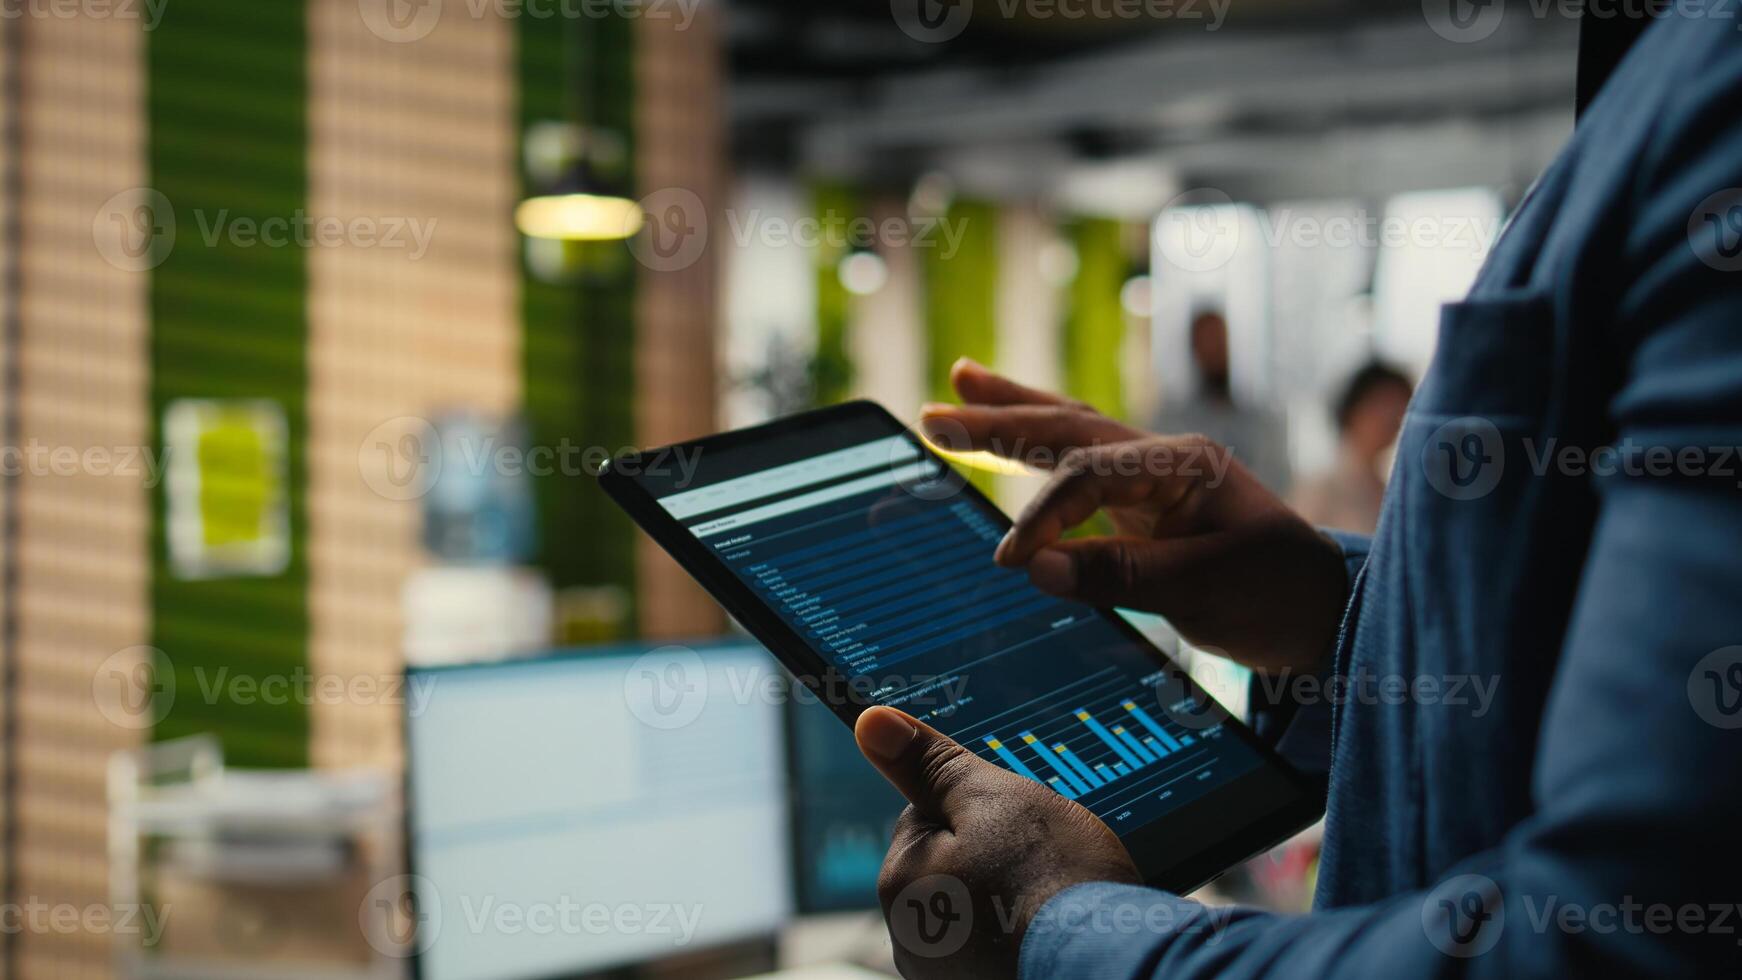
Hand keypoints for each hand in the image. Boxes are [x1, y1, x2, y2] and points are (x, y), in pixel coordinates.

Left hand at [856, 705, 1139, 979]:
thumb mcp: (992, 798)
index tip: (1018, 824)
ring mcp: (947, 973)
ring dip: (1010, 897)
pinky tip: (1052, 931)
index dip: (979, 809)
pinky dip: (1024, 933)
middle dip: (993, 856)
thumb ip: (930, 765)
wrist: (1112, 958)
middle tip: (1040, 863)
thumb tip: (871, 723)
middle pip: (952, 866)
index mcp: (900, 883)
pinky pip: (999, 944)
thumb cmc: (1055, 878)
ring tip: (1052, 900)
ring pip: (979, 907)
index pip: (928, 816)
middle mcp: (911, 940)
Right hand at [920, 359, 1346, 672]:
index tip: (1008, 562)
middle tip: (934, 413)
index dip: (1041, 516)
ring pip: (1073, 435)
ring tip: (961, 386)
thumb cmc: (1277, 597)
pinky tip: (1009, 444)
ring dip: (1015, 416)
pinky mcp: (1151, 504)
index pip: (1087, 477)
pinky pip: (1083, 469)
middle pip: (1068, 427)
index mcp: (1182, 465)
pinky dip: (1040, 455)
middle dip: (999, 419)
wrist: (1328, 614)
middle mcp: (1166, 458)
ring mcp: (1158, 477)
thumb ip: (1117, 574)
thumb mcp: (1202, 591)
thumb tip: (1032, 567)